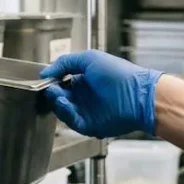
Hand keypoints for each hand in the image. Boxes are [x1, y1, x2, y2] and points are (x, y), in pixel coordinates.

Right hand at [40, 50, 161, 138]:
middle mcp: (83, 97)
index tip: (44, 79)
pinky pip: (72, 122)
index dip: (51, 82)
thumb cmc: (118, 74)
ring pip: (62, 111)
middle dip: (51, 93)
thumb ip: (64, 62)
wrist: (138, 95)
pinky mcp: (89, 125)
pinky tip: (64, 104)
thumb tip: (45, 71)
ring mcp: (86, 112)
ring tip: (56, 94)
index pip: (60, 83)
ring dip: (57, 103)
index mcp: (83, 80)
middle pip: (58, 98)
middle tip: (49, 88)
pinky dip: (65, 114)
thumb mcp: (89, 58)